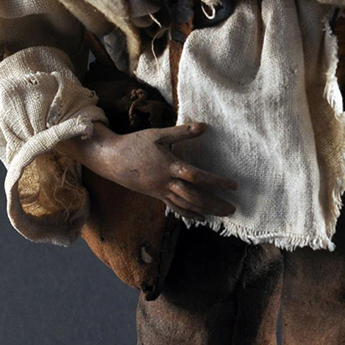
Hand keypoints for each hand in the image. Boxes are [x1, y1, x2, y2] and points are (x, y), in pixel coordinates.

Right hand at [70, 122, 237, 217]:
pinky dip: (189, 214)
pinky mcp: (156, 196)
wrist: (111, 160)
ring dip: (206, 211)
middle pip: (195, 197)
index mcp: (169, 166)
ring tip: (222, 214)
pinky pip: (175, 208)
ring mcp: (161, 192)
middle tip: (233, 209)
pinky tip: (201, 218)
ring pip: (186, 205)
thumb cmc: (135, 144)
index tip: (233, 186)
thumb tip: (204, 126)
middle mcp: (166, 183)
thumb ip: (182, 132)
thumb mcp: (158, 135)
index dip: (216, 182)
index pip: (197, 177)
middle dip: (215, 204)